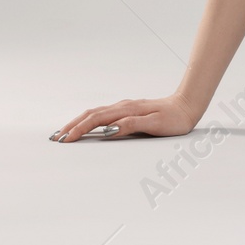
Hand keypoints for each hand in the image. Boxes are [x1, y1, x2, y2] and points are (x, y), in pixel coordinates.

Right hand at [49, 92, 200, 142]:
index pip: (97, 120)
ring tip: (65, 132)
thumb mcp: (155, 124)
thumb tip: (109, 129)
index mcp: (127, 110)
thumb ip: (131, 125)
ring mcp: (125, 107)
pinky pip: (104, 114)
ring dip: (79, 122)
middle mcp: (123, 106)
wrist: (188, 105)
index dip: (79, 129)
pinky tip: (86, 125)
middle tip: (56, 138)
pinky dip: (90, 119)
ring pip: (96, 113)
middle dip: (72, 125)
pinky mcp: (128, 110)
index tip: (66, 140)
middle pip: (91, 114)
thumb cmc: (174, 118)